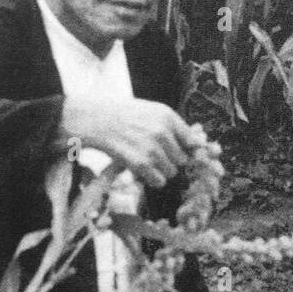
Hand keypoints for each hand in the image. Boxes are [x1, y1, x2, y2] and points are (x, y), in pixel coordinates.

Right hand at [62, 97, 199, 190]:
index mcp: (168, 116)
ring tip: (148, 163)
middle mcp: (163, 132)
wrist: (97, 120)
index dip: (191, 151)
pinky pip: (158, 181)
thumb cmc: (124, 116)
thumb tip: (195, 143)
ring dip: (162, 171)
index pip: (193, 141)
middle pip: (183, 159)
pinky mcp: (140, 164)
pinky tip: (142, 170)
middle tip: (159, 158)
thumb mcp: (152, 111)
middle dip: (173, 161)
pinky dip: (152, 179)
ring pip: (172, 172)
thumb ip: (174, 126)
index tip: (185, 155)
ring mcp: (152, 149)